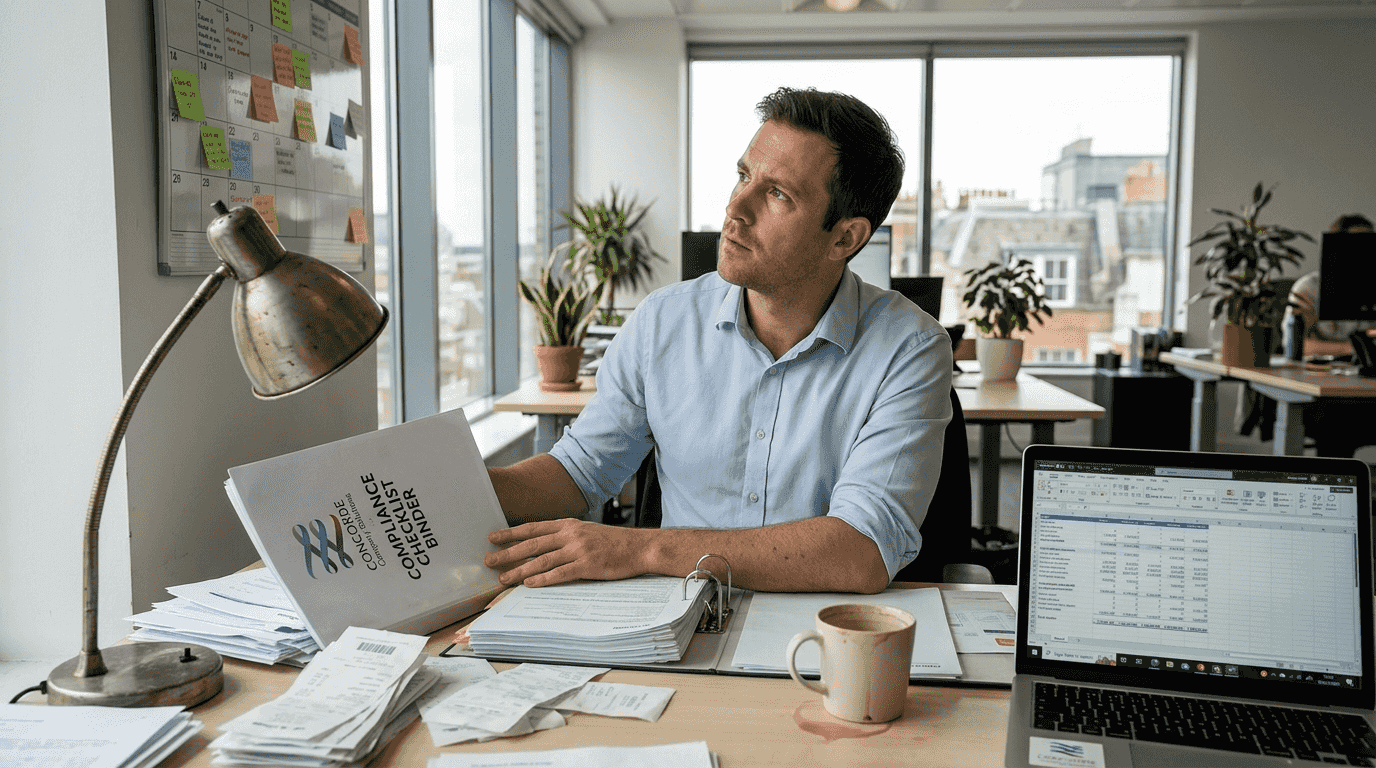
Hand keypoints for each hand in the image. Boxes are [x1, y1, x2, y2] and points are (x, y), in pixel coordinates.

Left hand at [485, 519, 649, 586]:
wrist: (639, 547)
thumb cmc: (614, 542)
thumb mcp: (587, 532)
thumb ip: (566, 536)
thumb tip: (542, 546)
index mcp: (569, 525)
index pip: (533, 528)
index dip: (511, 533)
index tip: (493, 538)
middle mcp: (571, 535)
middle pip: (532, 544)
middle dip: (508, 553)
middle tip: (489, 560)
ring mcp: (579, 550)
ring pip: (542, 560)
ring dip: (519, 569)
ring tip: (504, 578)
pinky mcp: (587, 565)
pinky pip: (560, 573)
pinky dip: (543, 579)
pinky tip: (530, 583)